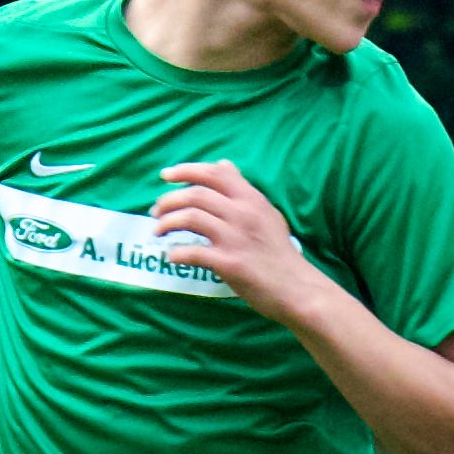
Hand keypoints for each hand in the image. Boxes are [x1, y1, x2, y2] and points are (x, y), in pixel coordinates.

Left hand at [152, 162, 329, 320]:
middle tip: (156, 211)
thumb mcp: (266, 214)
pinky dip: (176, 253)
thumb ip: (243, 191)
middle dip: (168, 200)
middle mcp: (243, 214)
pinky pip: (192, 252)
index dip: (185, 170)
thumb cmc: (279, 253)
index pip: (215, 174)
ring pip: (189, 218)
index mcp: (252, 200)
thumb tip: (223, 164)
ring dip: (167, 223)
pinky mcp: (230, 263)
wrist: (297, 289)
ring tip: (158, 231)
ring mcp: (236, 238)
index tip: (165, 175)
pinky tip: (172, 257)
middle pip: (195, 195)